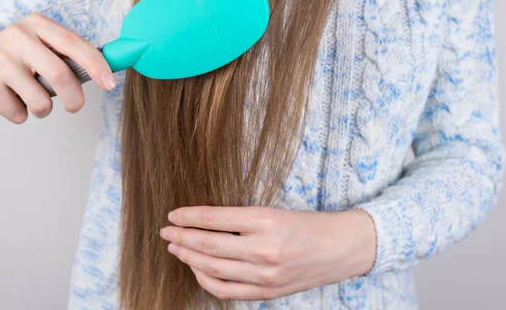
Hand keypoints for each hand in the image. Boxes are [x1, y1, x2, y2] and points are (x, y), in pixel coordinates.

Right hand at [0, 12, 116, 122]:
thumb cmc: (13, 57)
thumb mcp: (36, 43)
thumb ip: (65, 54)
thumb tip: (106, 71)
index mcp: (36, 25)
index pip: (74, 44)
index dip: (96, 65)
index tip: (110, 83)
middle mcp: (18, 38)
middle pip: (61, 75)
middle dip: (75, 99)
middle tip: (75, 106)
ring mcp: (0, 62)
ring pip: (41, 101)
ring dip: (44, 110)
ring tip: (34, 102)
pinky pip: (19, 114)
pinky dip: (20, 115)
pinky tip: (10, 100)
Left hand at [160, 206, 375, 300]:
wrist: (340, 249)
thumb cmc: (306, 225)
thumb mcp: (273, 212)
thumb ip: (240, 220)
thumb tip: (201, 222)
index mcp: (265, 220)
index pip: (214, 218)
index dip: (188, 217)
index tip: (173, 214)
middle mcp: (264, 249)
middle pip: (208, 245)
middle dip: (181, 238)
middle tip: (165, 232)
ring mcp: (265, 275)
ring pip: (213, 268)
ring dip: (188, 258)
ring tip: (176, 249)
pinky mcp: (267, 293)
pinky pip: (227, 290)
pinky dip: (207, 280)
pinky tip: (198, 269)